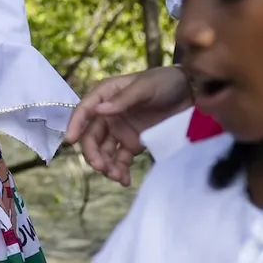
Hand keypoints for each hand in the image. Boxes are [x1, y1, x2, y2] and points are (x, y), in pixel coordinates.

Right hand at [65, 66, 191, 185]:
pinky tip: (125, 180)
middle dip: (93, 153)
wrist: (192, 93)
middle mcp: (108, 114)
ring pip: (104, 151)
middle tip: (101, 167)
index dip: (76, 124)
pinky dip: (120, 171)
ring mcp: (119, 130)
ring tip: (117, 176)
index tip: (70, 140)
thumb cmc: (166, 82)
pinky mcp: (132, 143)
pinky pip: (120, 160)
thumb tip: (99, 110)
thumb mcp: (145, 87)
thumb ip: (123, 99)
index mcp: (106, 94)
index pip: (85, 110)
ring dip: (106, 165)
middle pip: (92, 136)